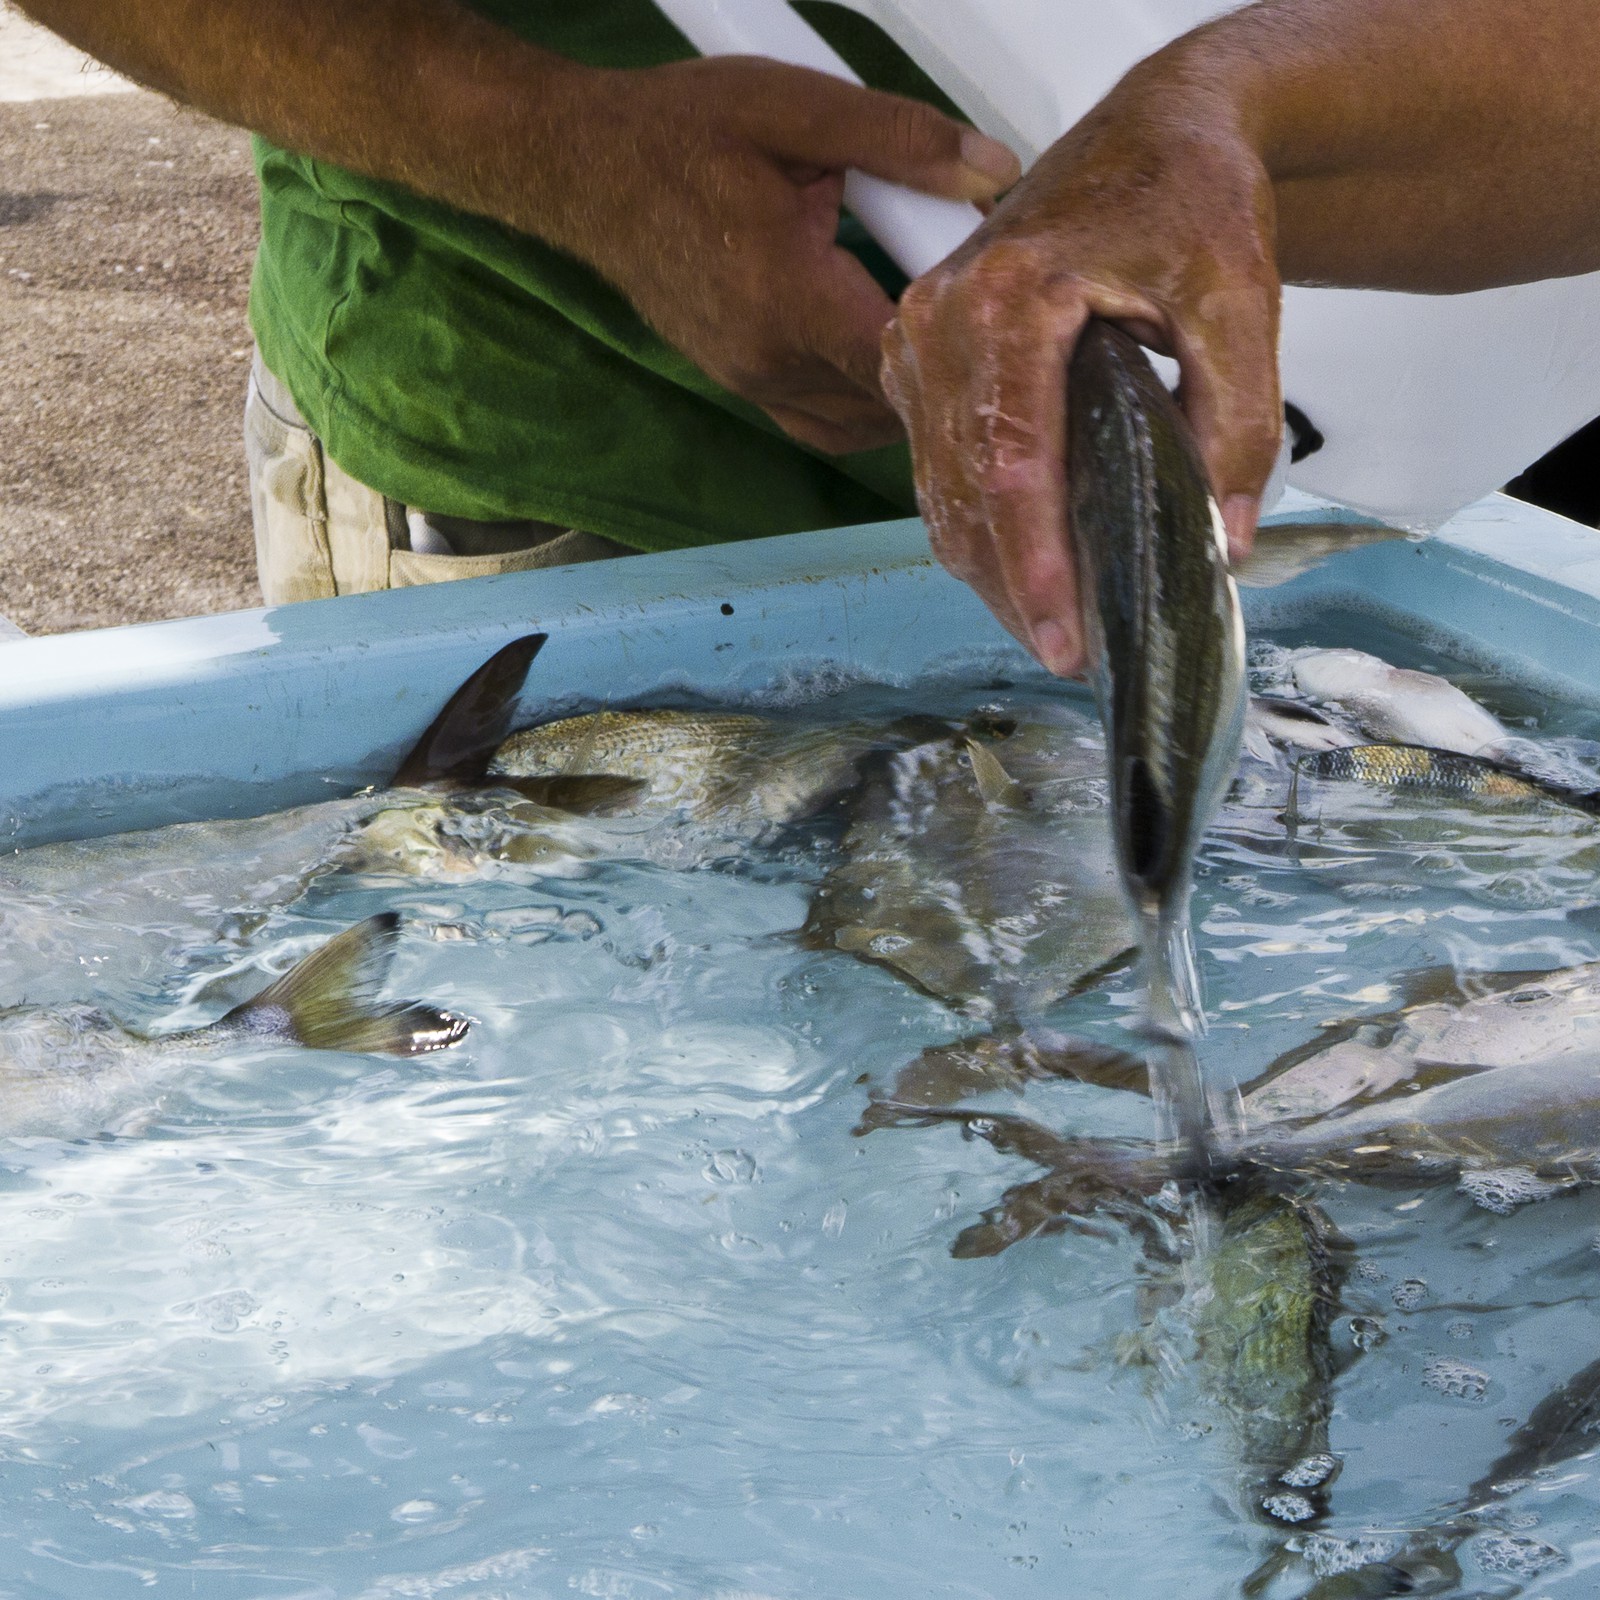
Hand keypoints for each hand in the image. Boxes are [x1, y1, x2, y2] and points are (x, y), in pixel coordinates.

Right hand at [563, 57, 1019, 454]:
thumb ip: (901, 140)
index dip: (959, 340)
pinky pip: (821, 423)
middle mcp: (768, 360)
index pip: (901, 361)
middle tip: (964, 300)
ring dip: (902, 388)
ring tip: (924, 324)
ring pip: (859, 423)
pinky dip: (862, 403)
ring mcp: (751, 381)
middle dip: (938, 362)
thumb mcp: (795, 108)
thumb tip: (990, 169)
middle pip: (890, 401)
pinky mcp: (741, 384)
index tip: (986, 293)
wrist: (585, 171)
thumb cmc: (678, 134)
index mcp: (788, 297)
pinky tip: (879, 352)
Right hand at [881, 56, 1282, 673]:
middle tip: (1070, 654)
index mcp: (1008, 298)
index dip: (1035, 566)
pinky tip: (1023, 565)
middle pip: (964, 493)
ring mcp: (916, 337)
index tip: (1063, 639)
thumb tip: (1222, 539)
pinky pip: (935, 465)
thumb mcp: (1240, 301)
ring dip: (990, 568)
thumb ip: (1238, 422)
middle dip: (1013, 589)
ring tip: (1053, 625)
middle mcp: (940, 318)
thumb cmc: (1188, 200)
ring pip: (938, 491)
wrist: (1152, 134)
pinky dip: (975, 523)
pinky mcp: (915, 354)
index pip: (1010, 463)